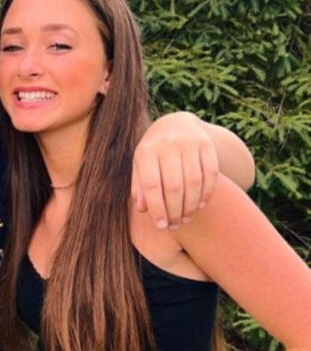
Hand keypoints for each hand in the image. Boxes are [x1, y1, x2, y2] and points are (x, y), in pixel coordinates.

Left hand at [132, 112, 218, 229]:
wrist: (175, 124)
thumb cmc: (153, 154)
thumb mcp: (140, 167)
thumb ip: (139, 187)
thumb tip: (143, 210)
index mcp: (146, 151)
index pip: (151, 185)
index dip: (157, 209)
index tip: (161, 227)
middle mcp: (167, 144)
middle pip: (174, 187)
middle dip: (175, 211)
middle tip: (175, 226)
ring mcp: (189, 142)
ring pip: (193, 182)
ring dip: (191, 206)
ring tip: (186, 219)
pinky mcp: (207, 144)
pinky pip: (210, 174)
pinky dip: (206, 193)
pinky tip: (200, 205)